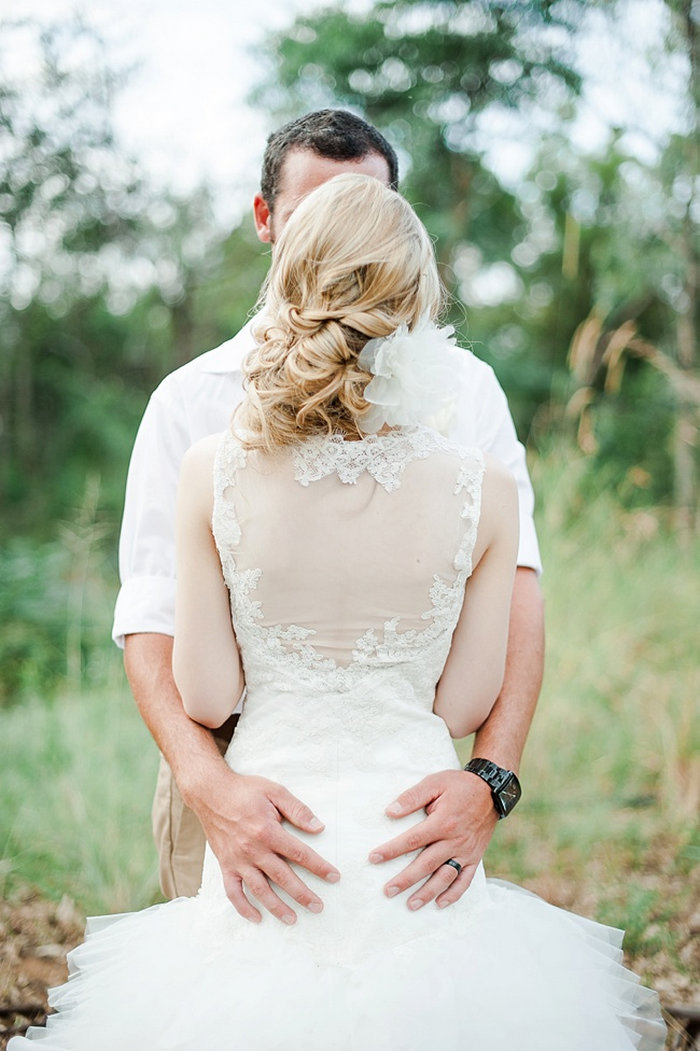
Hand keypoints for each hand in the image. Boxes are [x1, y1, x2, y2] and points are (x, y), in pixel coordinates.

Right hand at [193, 768, 339, 924]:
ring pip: (260, 890)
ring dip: (277, 908)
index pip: (299, 854)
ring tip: (293, 919)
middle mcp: (253, 850)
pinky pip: (233, 892)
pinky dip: (244, 907)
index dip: (319, 867)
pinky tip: (257, 917)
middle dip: (303, 894)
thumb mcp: (275, 791)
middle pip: (283, 878)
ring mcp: (238, 860)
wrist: (210, 792)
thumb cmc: (245, 790)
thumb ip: (298, 810)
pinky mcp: (225, 865)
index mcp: (268, 831)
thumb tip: (319, 827)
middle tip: (319, 907)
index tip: (334, 877)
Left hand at [369, 769, 496, 909]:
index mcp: (443, 822)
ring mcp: (466, 851)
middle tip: (388, 891)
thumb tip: (390, 812)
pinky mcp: (475, 857)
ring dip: (427, 892)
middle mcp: (455, 840)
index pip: (412, 840)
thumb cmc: (459, 785)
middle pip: (426, 864)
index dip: (392, 851)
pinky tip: (440, 903)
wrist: (492, 790)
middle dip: (405, 880)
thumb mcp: (434, 783)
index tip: (374, 858)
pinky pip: (465, 880)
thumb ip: (412, 797)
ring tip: (410, 904)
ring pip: (445, 877)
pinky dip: (454, 894)